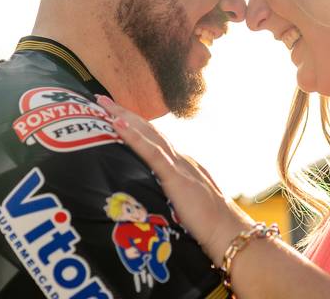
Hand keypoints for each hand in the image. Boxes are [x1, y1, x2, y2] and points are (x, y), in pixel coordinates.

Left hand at [96, 95, 252, 265]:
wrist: (227, 231)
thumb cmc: (209, 226)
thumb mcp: (186, 205)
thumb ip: (172, 197)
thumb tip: (155, 199)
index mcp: (182, 165)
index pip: (154, 140)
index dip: (135, 126)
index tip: (115, 114)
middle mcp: (180, 159)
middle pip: (148, 130)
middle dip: (124, 113)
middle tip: (102, 99)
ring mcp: (179, 165)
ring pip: (148, 135)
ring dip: (124, 117)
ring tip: (104, 104)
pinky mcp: (175, 177)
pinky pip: (151, 153)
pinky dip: (133, 137)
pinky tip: (118, 125)